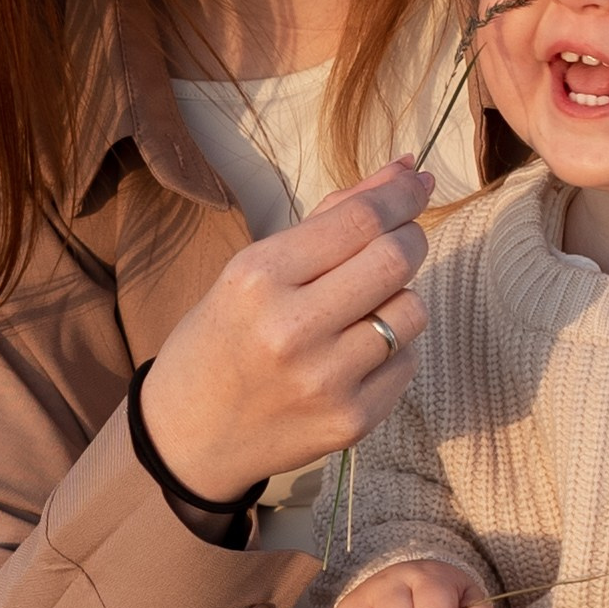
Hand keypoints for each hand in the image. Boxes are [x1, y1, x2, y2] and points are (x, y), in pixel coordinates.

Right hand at [136, 162, 430, 503]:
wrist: (189, 437)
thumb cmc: (223, 339)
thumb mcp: (252, 270)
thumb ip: (330, 220)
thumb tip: (407, 170)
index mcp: (257, 279)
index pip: (358, 221)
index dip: (399, 196)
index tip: (419, 183)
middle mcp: (292, 329)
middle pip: (395, 259)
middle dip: (410, 238)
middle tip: (399, 241)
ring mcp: (325, 380)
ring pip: (411, 310)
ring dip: (399, 299)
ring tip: (361, 311)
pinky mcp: (351, 422)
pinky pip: (407, 362)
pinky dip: (392, 350)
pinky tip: (353, 358)